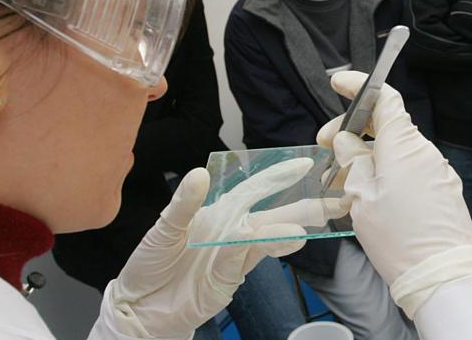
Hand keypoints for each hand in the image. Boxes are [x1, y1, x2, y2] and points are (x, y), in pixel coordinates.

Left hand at [96, 161, 345, 337]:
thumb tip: (199, 173)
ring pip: (266, 237)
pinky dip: (261, 247)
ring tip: (303, 225)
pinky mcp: (229, 278)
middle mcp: (231, 231)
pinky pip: (247, 258)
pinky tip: (279, 240)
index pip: (254, 189)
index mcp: (218, 213)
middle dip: (303, 207)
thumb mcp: (164, 229)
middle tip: (332, 201)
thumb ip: (184, 204)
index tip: (303, 164)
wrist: (139, 308)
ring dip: (285, 230)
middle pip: (272, 215)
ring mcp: (233, 256)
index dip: (277, 176)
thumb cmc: (150, 265)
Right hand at [318, 71, 471, 317]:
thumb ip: (353, 162)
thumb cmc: (401, 239)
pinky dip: (386, 173)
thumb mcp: (362, 198)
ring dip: (367, 156)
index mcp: (403, 145)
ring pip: (395, 151)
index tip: (338, 84)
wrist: (443, 275)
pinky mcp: (441, 191)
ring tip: (341, 179)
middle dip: (353, 131)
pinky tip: (367, 195)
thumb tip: (347, 141)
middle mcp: (423, 151)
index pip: (384, 97)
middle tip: (325, 146)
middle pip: (386, 126)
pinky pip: (409, 170)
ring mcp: (436, 171)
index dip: (359, 87)